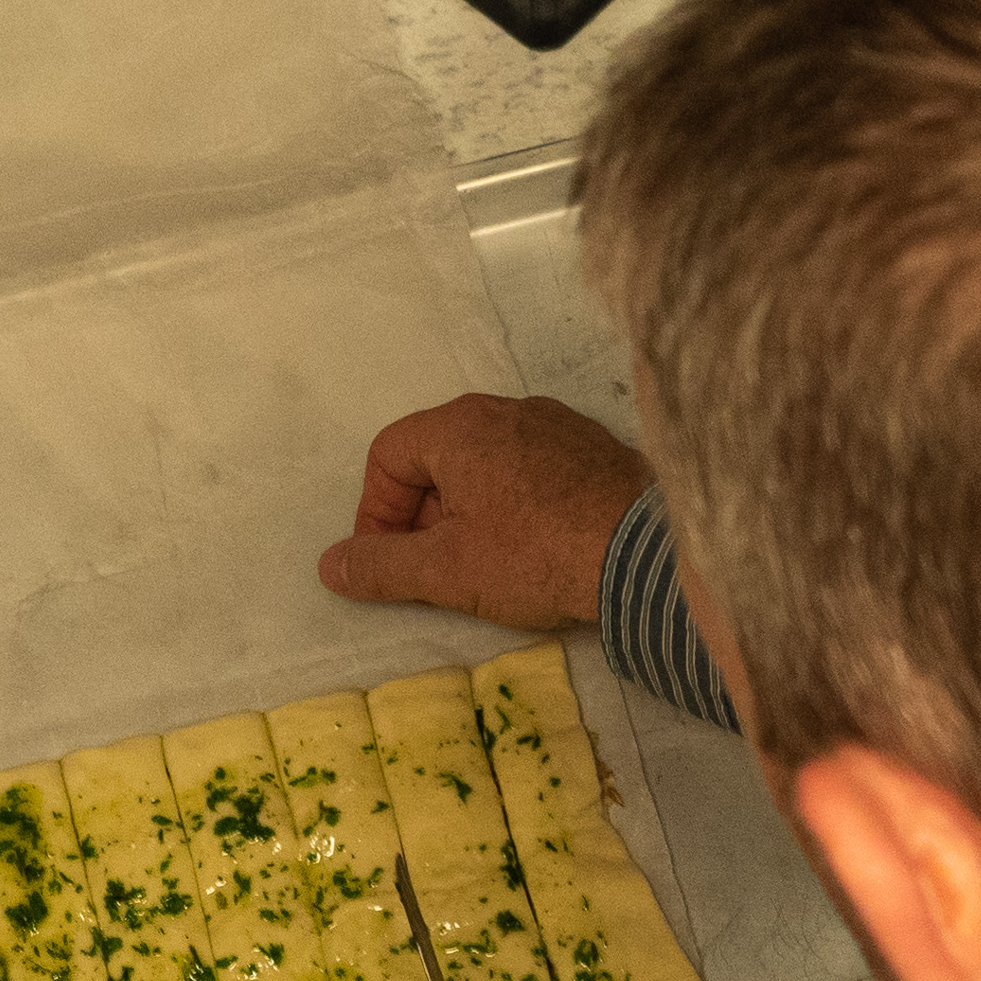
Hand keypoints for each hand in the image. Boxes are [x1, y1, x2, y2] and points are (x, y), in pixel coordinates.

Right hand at [320, 394, 653, 626]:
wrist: (648, 555)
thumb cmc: (538, 555)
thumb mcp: (446, 570)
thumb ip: (381, 566)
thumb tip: (332, 566)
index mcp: (460, 426)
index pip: (388, 455)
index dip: (376, 512)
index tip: (388, 561)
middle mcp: (507, 410)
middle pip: (437, 457)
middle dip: (424, 516)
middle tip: (436, 569)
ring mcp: (556, 425)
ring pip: (486, 464)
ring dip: (469, 512)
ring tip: (487, 565)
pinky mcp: (593, 450)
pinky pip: (532, 470)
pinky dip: (516, 505)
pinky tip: (535, 548)